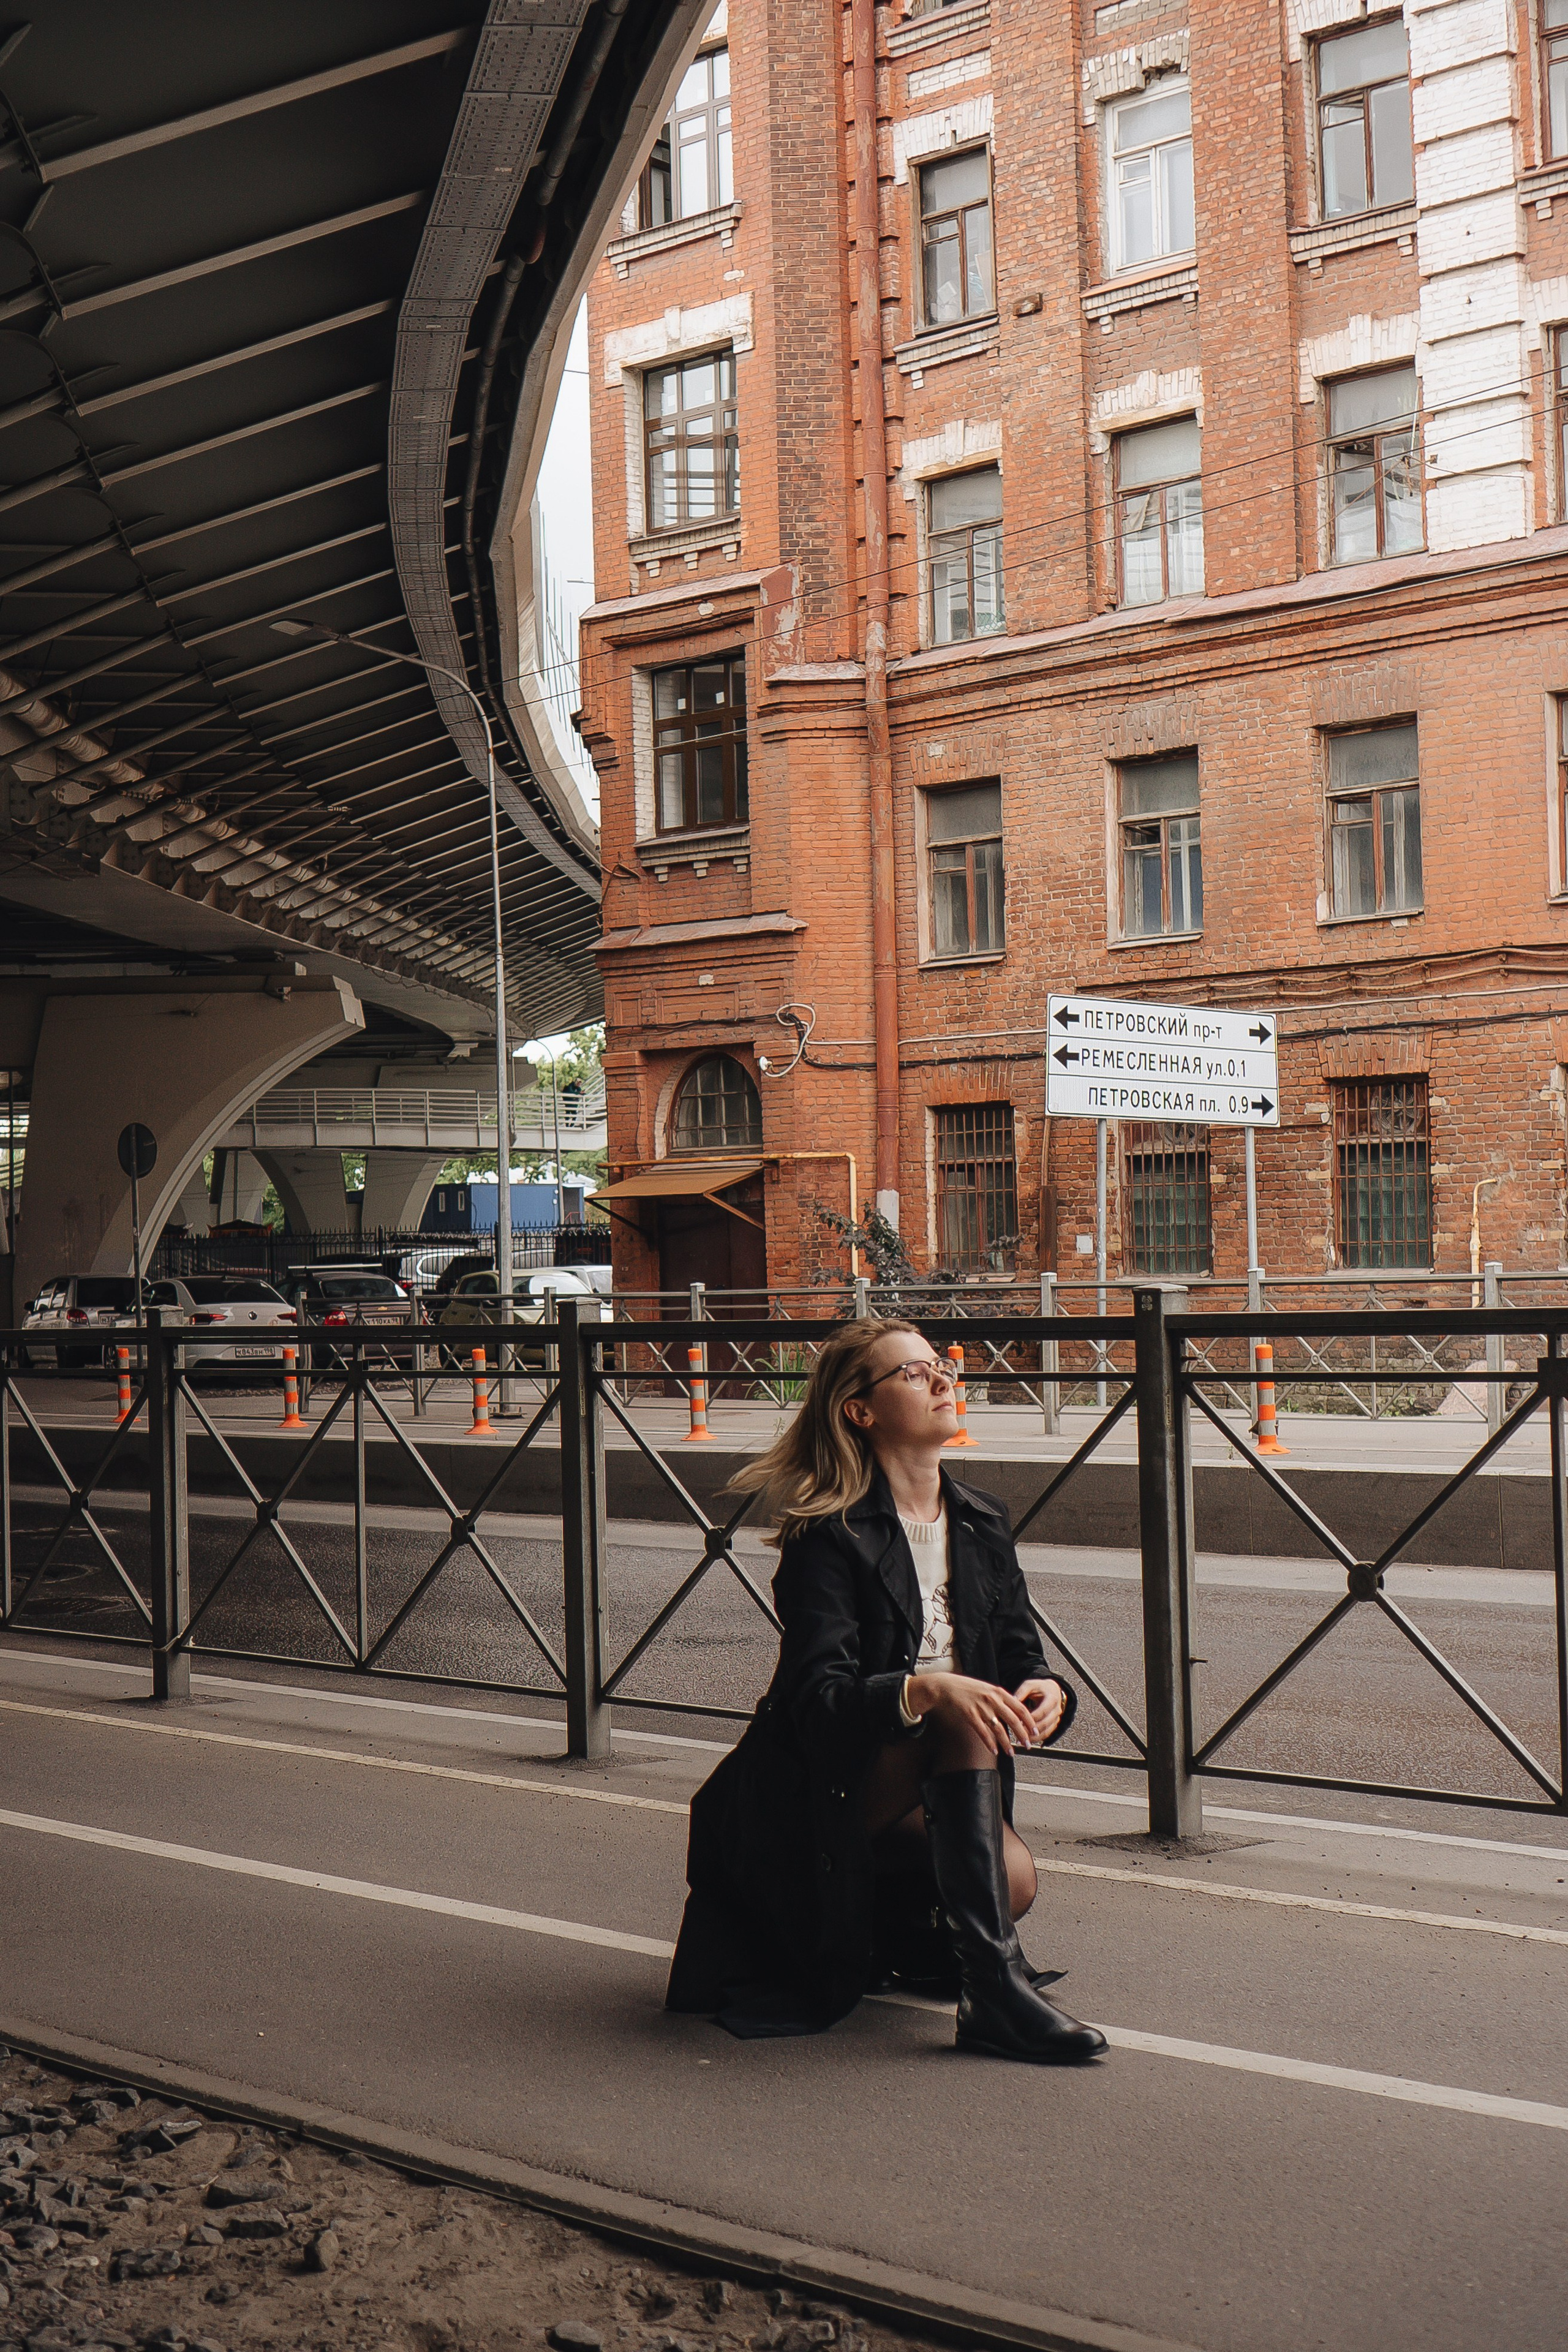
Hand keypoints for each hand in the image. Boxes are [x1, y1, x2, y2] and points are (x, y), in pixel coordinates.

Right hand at [907, 1671, 1040, 1755]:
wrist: (946, 1686)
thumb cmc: (966, 1688)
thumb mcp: (986, 1688)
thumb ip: (999, 1698)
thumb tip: (1012, 1711)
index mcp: (998, 1692)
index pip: (1020, 1707)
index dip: (1029, 1721)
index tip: (1035, 1730)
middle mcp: (992, 1699)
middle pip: (1013, 1720)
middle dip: (1022, 1735)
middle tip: (1027, 1745)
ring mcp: (981, 1707)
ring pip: (999, 1729)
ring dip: (1007, 1743)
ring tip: (1011, 1752)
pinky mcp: (970, 1715)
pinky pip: (983, 1732)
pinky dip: (990, 1743)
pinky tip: (994, 1750)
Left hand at [1015, 1676, 1065, 1742]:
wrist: (1052, 1691)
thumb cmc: (1038, 1688)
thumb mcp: (1030, 1685)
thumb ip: (1022, 1692)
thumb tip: (1012, 1700)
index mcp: (1052, 1698)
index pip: (1042, 1711)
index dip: (1030, 1718)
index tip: (1018, 1723)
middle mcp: (1057, 1710)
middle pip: (1045, 1723)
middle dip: (1031, 1731)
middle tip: (1018, 1734)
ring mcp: (1056, 1719)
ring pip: (1046, 1732)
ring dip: (1033, 1738)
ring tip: (1020, 1742)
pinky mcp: (1053, 1725)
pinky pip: (1046, 1735)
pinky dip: (1036, 1739)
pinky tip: (1025, 1741)